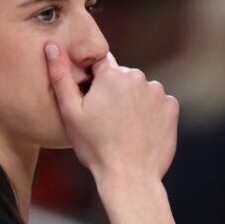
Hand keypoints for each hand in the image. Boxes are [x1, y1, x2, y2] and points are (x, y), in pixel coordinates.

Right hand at [47, 45, 178, 183]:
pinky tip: (140, 131)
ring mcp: (157, 92)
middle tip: (106, 119)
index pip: (100, 63)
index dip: (94, 80)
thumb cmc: (96, 148)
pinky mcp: (171, 107)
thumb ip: (60, 76)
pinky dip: (151, 113)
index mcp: (112, 75)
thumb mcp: (71, 113)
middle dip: (114, 91)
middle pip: (122, 77)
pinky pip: (158, 103)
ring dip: (133, 102)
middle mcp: (138, 77)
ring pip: (141, 90)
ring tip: (124, 128)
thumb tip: (52, 46)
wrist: (130, 177)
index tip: (92, 99)